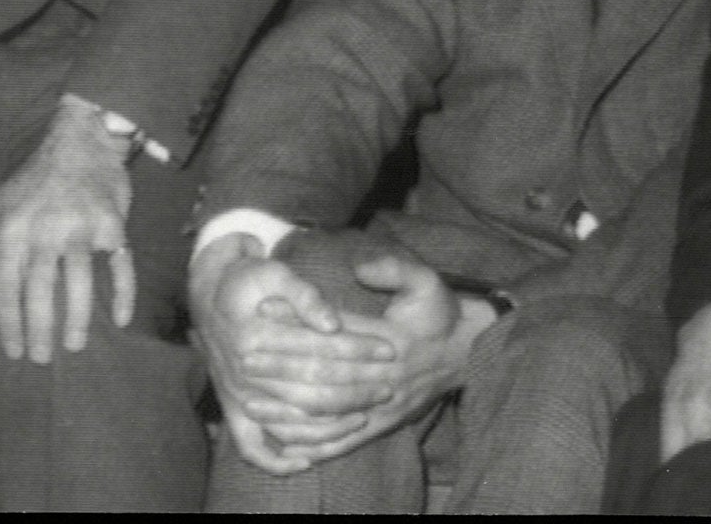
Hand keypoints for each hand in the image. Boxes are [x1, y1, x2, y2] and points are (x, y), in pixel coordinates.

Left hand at [0, 96, 132, 363]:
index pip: (5, 288)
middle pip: (41, 291)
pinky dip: (124, 292)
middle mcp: (44, 230)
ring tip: (76, 344)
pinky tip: (123, 317)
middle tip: (42, 358)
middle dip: (40, 330)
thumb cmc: (33, 180)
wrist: (81, 141)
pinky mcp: (113, 224)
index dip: (9, 324)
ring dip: (78, 318)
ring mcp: (81, 227)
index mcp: (11, 230)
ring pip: (80, 282)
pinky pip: (120, 264)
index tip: (14, 351)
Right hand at [188, 233, 399, 475]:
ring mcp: (237, 395)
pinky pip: (252, 446)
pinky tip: (306, 462)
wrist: (207, 296)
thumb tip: (334, 324)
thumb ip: (306, 297)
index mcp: (256, 335)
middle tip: (389, 387)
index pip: (319, 348)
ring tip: (365, 418)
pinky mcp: (232, 410)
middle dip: (353, 391)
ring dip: (328, 426)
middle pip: (310, 391)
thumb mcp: (277, 273)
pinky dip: (277, 460)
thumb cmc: (250, 279)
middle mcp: (245, 371)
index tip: (390, 348)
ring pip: (289, 423)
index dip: (358, 349)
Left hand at [240, 255, 493, 468]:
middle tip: (243, 358)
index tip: (264, 310)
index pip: (337, 331)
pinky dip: (314, 444)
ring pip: (330, 411)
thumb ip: (396, 269)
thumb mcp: (427, 280)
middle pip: (325, 373)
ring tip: (251, 402)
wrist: (466, 351)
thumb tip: (361, 267)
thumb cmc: (440, 312)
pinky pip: (345, 440)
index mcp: (394, 338)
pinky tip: (285, 443)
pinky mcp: (384, 425)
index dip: (299, 320)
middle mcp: (386, 375)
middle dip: (282, 366)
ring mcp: (384, 405)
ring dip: (288, 408)